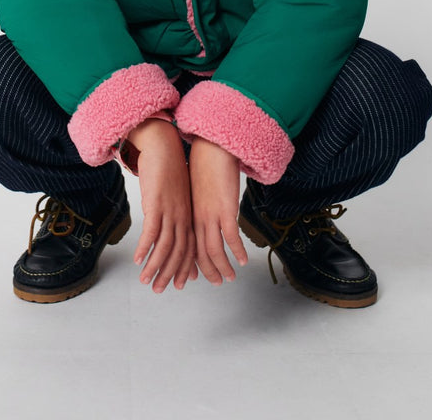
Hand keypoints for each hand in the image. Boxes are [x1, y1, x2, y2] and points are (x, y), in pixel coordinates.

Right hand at [128, 119, 198, 292]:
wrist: (163, 146)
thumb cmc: (167, 170)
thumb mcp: (173, 196)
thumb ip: (172, 213)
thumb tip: (166, 228)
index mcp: (188, 215)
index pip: (190, 248)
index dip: (185, 268)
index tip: (179, 285)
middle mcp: (182, 216)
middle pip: (179, 252)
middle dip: (169, 274)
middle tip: (158, 290)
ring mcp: (170, 210)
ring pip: (166, 246)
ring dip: (155, 267)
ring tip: (145, 281)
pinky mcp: (157, 203)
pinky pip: (152, 231)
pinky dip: (146, 248)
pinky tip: (138, 260)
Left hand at [189, 137, 248, 284]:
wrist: (211, 148)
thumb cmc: (204, 166)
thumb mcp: (198, 190)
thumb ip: (200, 205)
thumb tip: (204, 214)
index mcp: (189, 214)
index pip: (188, 247)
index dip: (191, 265)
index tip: (194, 277)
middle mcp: (197, 218)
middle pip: (198, 254)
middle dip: (207, 272)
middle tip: (217, 283)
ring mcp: (210, 215)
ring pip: (213, 250)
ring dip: (222, 268)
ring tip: (230, 278)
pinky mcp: (225, 209)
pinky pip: (231, 237)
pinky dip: (236, 252)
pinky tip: (243, 260)